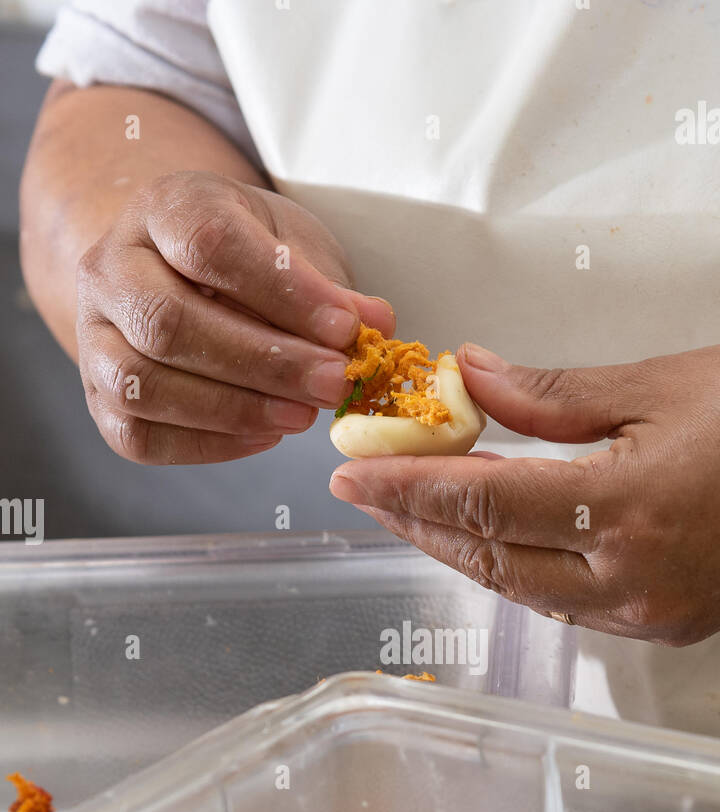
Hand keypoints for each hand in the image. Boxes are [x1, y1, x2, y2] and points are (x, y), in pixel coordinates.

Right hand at [76, 170, 393, 463]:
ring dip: (233, 410)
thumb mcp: (294, 247)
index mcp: (162, 209)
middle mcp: (110, 268)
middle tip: (333, 383)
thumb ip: (329, 287)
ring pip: (143, 384)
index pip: (210, 245)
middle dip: (264, 362)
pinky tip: (264, 436)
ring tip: (301, 416)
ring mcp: (93, 336)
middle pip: (169, 321)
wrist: (180, 275)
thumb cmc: (248, 259)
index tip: (344, 328)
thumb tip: (376, 325)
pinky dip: (208, 444)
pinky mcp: (99, 398)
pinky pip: (139, 435)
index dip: (282, 293)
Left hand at [329, 341, 719, 643]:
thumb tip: (469, 379)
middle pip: (491, 560)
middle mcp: (630, 581)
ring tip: (413, 515)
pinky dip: (519, 573)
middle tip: (363, 491)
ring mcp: (650, 614)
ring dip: (462, 554)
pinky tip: (493, 545)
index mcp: (627, 511)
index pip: (483, 505)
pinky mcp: (669, 625)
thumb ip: (551, 394)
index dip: (408, 489)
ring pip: (524, 591)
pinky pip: (568, 605)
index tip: (349, 471)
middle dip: (418, 525)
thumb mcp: (661, 382)